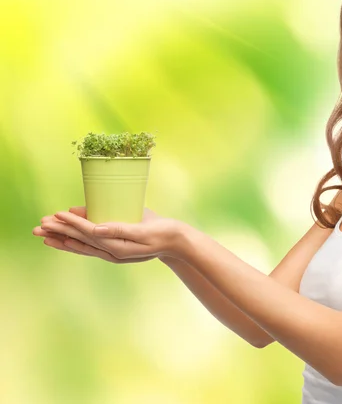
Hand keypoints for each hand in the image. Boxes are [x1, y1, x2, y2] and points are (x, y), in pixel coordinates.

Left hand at [34, 206, 187, 259]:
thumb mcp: (145, 230)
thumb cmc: (164, 232)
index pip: (89, 234)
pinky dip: (77, 239)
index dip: (72, 224)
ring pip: (82, 245)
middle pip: (80, 241)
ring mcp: (112, 251)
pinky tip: (68, 235)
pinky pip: (91, 245)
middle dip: (59, 232)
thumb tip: (96, 229)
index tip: (56, 215)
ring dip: (63, 238)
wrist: (177, 242)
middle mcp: (111, 251)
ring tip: (44, 234)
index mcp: (117, 247)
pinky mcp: (115, 246)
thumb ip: (120, 229)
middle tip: (38, 226)